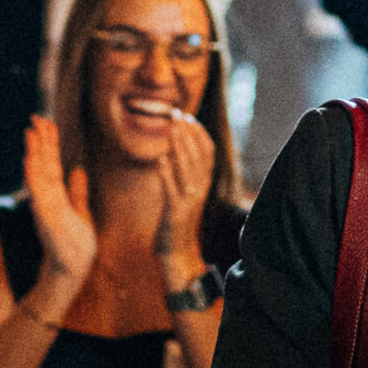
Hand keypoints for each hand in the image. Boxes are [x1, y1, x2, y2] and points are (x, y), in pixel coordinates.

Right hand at [22, 115, 96, 286]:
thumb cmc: (75, 245)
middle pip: (44, 164)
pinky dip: (33, 177)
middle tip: (36, 117)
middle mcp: (48, 198)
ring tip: (30, 133)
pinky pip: (38, 194)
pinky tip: (29, 162)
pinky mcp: (46, 219)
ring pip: (38, 175)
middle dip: (40, 141)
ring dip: (34, 153)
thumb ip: (78, 192)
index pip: (52, 163)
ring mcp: (45, 207)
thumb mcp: (81, 212)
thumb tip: (78, 170)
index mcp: (57, 195)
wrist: (72, 271)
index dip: (50, 143)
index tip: (47, 122)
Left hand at [151, 108, 216, 279]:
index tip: (188, 117)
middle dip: (188, 133)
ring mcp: (189, 201)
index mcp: (204, 184)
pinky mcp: (175, 212)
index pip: (207, 152)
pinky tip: (160, 160)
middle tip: (177, 114)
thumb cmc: (178, 222)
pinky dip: (166, 174)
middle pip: (198, 155)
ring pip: (187, 169)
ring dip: (179, 147)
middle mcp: (200, 190)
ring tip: (172, 129)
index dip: (199, 133)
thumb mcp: (186, 195)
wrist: (179, 253)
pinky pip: (171, 189)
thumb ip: (186, 174)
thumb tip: (178, 150)